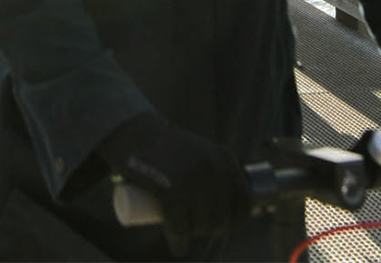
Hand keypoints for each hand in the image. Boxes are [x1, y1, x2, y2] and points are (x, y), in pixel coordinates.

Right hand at [97, 113, 250, 252]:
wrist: (136, 133)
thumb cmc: (169, 146)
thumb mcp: (203, 150)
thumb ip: (218, 167)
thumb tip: (240, 197)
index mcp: (226, 160)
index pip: (244, 201)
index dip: (236, 220)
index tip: (222, 225)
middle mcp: (214, 170)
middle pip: (222, 217)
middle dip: (212, 230)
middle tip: (196, 229)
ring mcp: (193, 181)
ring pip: (202, 224)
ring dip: (195, 235)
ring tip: (185, 233)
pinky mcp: (171, 191)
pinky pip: (180, 226)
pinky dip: (178, 240)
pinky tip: (178, 247)